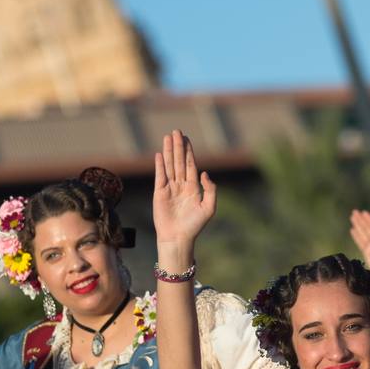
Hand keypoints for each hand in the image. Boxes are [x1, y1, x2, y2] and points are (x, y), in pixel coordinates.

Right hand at [153, 130, 217, 246]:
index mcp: (193, 187)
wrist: (178, 238)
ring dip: (169, 151)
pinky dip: (160, 165)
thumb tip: (204, 173)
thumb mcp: (209, 207)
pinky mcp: (159, 193)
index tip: (187, 138)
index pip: (191, 165)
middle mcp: (181, 185)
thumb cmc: (194, 225)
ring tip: (168, 137)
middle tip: (177, 131)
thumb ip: (210, 189)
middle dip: (178, 146)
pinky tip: (160, 154)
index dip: (189, 151)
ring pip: (169, 165)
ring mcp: (169, 188)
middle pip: (179, 161)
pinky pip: (160, 176)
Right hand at [349, 209, 369, 280]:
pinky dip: (356, 236)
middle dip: (361, 220)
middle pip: (368, 228)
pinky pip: (360, 242)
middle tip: (355, 212)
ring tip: (352, 217)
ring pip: (363, 233)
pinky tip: (352, 230)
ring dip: (358, 225)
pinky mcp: (367, 252)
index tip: (364, 212)